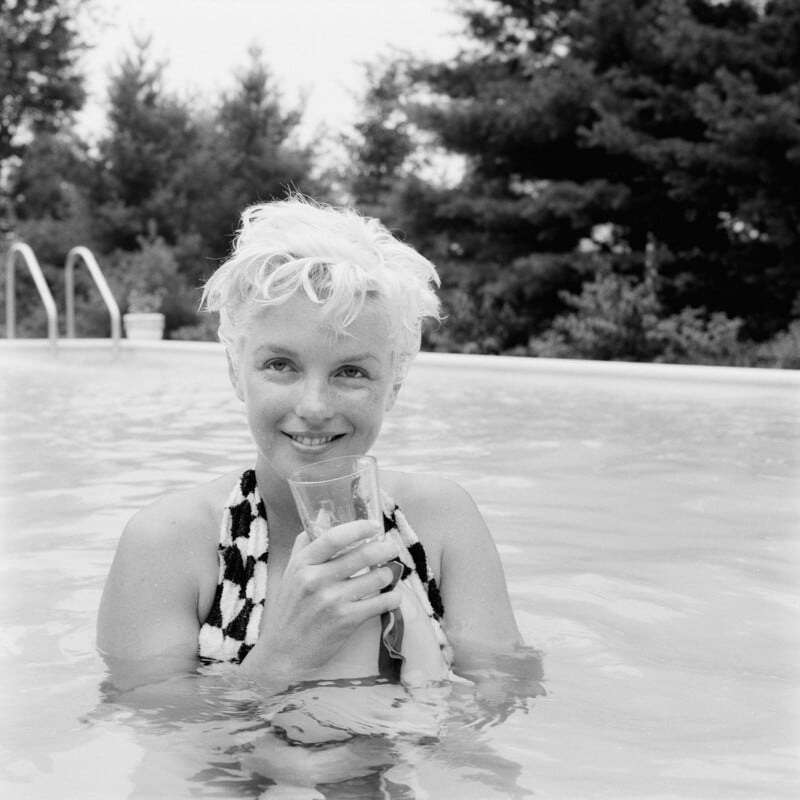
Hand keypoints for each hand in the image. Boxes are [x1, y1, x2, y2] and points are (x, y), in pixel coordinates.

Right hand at [240, 520, 400, 680]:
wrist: (283, 654)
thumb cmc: (289, 610)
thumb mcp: (291, 572)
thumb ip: (306, 543)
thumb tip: (323, 513)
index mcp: (302, 564)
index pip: (334, 537)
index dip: (359, 528)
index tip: (374, 525)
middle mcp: (316, 580)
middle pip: (362, 554)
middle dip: (385, 549)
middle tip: (392, 548)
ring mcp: (332, 601)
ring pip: (376, 577)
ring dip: (390, 573)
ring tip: (391, 572)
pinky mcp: (346, 621)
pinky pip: (380, 603)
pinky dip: (392, 598)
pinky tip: (392, 596)